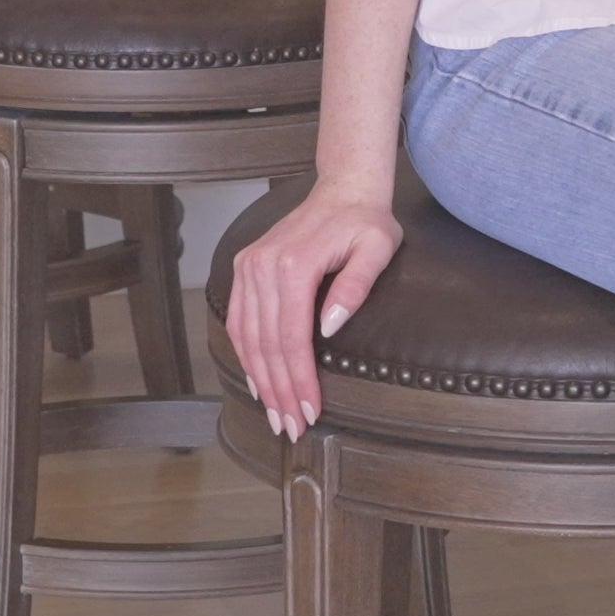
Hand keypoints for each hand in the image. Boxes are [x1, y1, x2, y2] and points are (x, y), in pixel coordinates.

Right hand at [222, 179, 405, 436]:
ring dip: (259, 380)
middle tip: (290, 427)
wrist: (343, 188)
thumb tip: (329, 328)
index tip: (310, 412)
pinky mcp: (245, 267)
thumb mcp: (377, 248)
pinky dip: (244, 353)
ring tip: (273, 414)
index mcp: (294, 264)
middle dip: (278, 391)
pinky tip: (255, 379)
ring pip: (246, 336)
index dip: (299, 380)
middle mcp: (263, 266)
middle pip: (266, 343)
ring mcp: (249, 266)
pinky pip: (237, 318)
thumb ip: (355, 287)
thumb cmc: (366, 220)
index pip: (292, 338)